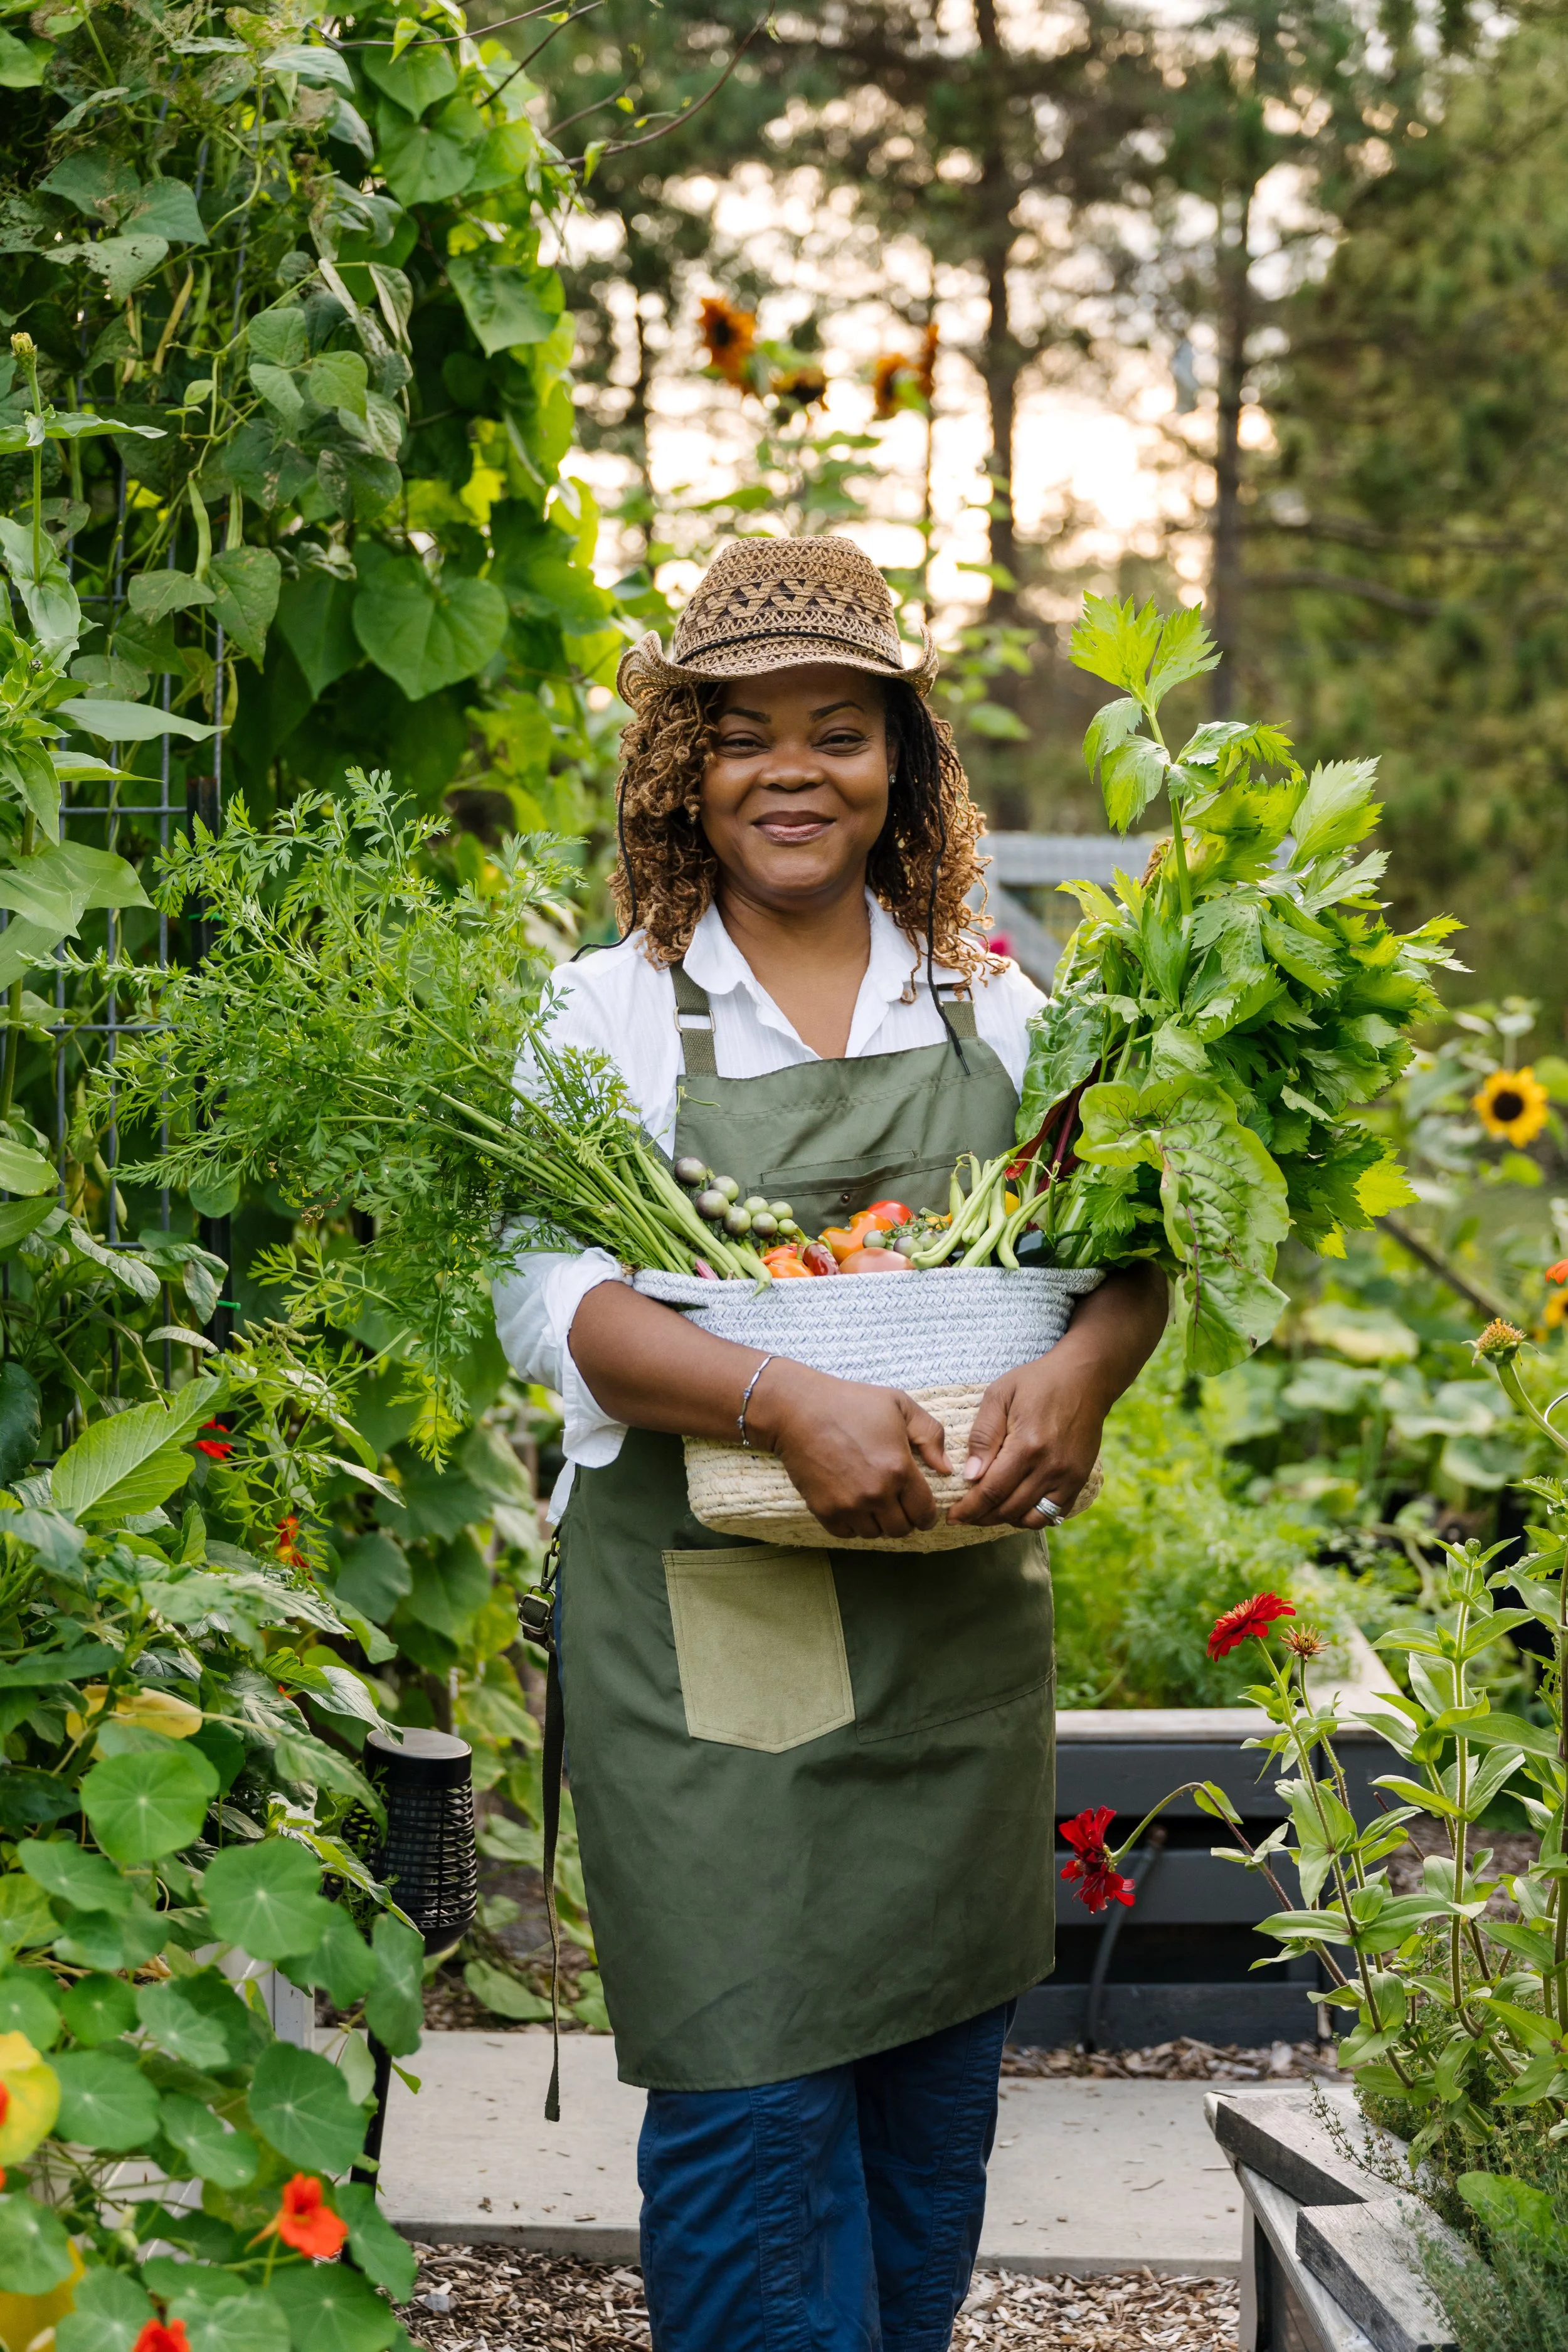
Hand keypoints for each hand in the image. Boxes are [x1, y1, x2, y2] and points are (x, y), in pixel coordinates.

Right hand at [747, 1364, 950, 1541]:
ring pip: (874, 1534)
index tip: (922, 1510)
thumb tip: (946, 1468)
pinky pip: (847, 1534)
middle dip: (904, 1519)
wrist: (798, 1410)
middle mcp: (877, 1493)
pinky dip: (852, 1525)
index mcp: (900, 1469)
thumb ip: (930, 1435)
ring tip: (874, 1503)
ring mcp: (849, 1505)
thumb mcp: (899, 1405)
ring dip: (878, 1523)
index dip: (928, 1514)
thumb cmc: (851, 1402)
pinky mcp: (824, 1510)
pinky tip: (853, 1505)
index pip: (925, 1512)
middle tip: (897, 1505)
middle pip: (901, 1529)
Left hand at [943, 1351, 1105, 1529]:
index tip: (952, 1516)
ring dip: (1006, 1520)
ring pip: (1032, 1518)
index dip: (969, 1508)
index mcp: (1027, 1445)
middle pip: (1009, 1509)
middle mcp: (1050, 1466)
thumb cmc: (1038, 1382)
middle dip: (981, 1517)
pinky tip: (1016, 1507)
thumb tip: (970, 1475)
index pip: (992, 1491)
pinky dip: (1033, 1517)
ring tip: (988, 1512)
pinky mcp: (1080, 1479)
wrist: (1085, 1377)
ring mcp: (1069, 1476)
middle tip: (964, 1515)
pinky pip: (1055, 1513)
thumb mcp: (1000, 1395)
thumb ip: (983, 1435)